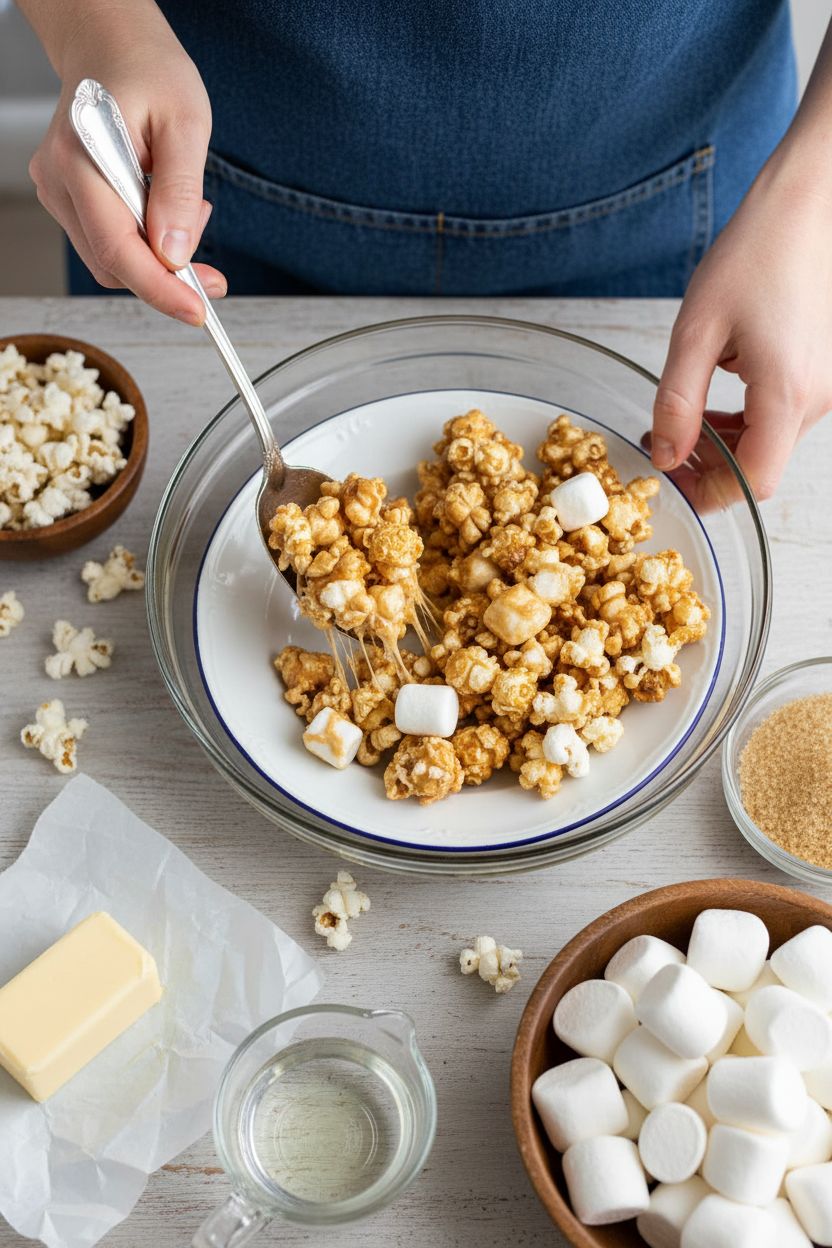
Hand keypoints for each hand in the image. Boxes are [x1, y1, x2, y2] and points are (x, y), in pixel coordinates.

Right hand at [25, 0, 225, 324]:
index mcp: (83, 158)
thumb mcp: (186, 122)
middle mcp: (59, 181)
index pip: (118, 249)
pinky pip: (109, 242)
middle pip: (113, 264)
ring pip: (112, 259)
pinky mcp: (66, 199)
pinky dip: (144, 240)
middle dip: (168, 274)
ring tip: (186, 206)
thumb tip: (176, 253)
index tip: (198, 312)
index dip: (160, 290)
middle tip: (211, 259)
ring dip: (158, 254)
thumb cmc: (149, 69)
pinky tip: (162, 206)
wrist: (111, 43)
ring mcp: (57, 192)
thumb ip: (179, 189)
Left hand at [651, 150, 831, 505]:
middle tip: (658, 446)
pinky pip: (779, 415)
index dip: (709, 493)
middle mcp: (816, 398)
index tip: (669, 482)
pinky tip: (710, 395)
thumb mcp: (697, 330)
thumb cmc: (756, 251)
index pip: (754, 481)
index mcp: (787, 393)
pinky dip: (743, 420)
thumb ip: (677, 402)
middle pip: (761, 467)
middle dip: (706, 468)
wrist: (810, 203)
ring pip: (769, 443)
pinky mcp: (821, 372)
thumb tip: (664, 455)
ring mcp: (824, 386)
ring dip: (722, 444)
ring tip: (676, 419)